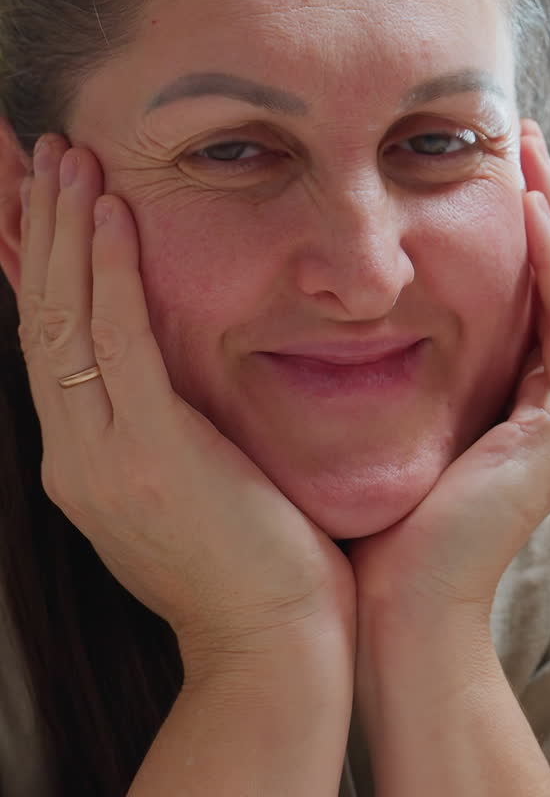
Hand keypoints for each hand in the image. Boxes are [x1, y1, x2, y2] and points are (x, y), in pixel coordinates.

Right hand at [18, 136, 354, 677]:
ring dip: (64, 230)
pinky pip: (119, 342)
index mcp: (82, 459)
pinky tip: (111, 214)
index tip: (28, 197)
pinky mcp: (151, 453)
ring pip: (63, 318)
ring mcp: (102, 456)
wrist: (273, 647)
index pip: (43, 340)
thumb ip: (157, 423)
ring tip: (65, 156)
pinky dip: (110, 272)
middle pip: (38, 316)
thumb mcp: (184, 484)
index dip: (32, 263)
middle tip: (37, 149)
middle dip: (36, 227)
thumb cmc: (248, 563)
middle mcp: (74, 454)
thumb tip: (161, 367)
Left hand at [349, 119, 549, 628]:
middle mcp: (546, 406)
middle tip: (513, 131)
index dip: (507, 225)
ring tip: (526, 147)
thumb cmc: (370, 530)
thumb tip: (323, 310)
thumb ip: (377, 373)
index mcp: (507, 404)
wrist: (390, 617)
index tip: (477, 161)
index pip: (518, 292)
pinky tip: (528, 211)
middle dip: (538, 201)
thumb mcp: (376, 428)